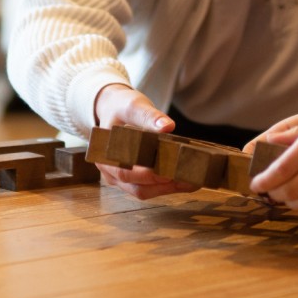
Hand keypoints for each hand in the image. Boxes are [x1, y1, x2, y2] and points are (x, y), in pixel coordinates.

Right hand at [93, 84, 185, 199]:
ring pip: (145, 191)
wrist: (113, 109)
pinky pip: (149, 188)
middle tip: (189, 177)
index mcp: (105, 154)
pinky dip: (167, 186)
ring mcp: (121, 178)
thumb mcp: (133, 106)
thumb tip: (167, 126)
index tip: (171, 170)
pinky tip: (186, 179)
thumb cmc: (120, 108)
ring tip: (192, 180)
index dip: (148, 174)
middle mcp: (110, 171)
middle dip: (165, 185)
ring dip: (169, 188)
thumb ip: (148, 116)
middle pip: (137, 187)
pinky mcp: (133, 179)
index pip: (125, 171)